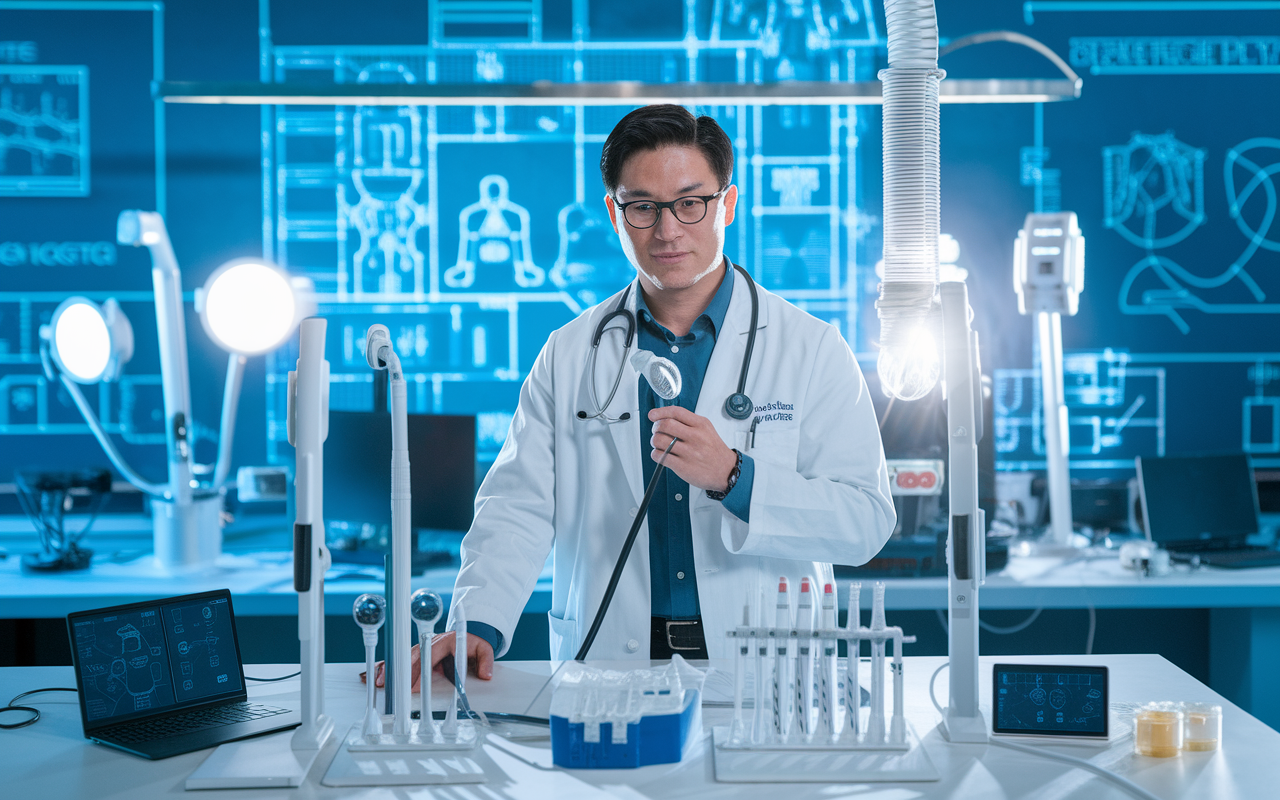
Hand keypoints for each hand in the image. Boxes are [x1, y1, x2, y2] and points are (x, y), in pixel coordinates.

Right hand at [360, 632, 494, 688]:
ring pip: (403, 660)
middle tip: (387, 686)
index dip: (419, 670)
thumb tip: (486, 674)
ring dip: (390, 671)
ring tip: (377, 682)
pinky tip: (374, 676)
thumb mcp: (483, 649)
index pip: (429, 655)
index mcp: (444, 640)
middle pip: (411, 657)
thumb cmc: (472, 644)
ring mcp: (422, 649)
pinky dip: (388, 669)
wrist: (467, 636)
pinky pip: (401, 662)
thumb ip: (486, 660)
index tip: (412, 685)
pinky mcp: (417, 656)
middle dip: (399, 672)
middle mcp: (429, 643)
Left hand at [649, 406, 736, 491]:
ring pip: (659, 440)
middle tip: (656, 431)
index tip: (653, 415)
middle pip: (665, 425)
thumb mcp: (706, 429)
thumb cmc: (714, 450)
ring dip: (654, 441)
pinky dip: (656, 454)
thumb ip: (688, 422)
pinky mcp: (683, 466)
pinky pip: (660, 456)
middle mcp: (695, 436)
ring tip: (658, 444)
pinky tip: (661, 454)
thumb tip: (665, 417)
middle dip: (656, 427)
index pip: (676, 412)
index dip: (660, 412)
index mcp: (701, 425)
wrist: (726, 470)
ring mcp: (689, 452)